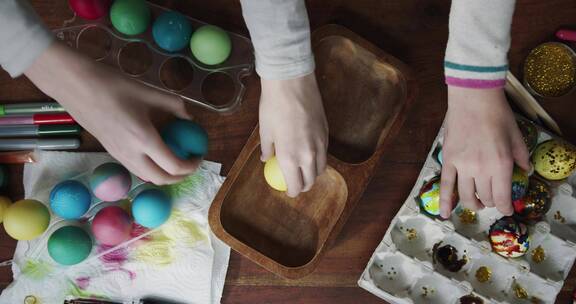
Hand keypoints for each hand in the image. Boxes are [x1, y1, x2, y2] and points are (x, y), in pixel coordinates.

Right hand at [25, 41, 197, 184]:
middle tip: (190, 162)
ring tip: (176, 159)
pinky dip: (151, 168)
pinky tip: (156, 152)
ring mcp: (119, 156)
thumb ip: (175, 106)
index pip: (174, 166)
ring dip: (165, 175)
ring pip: (147, 178)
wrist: (75, 85)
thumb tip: (189, 118)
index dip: (192, 165)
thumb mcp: (151, 92)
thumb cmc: (114, 85)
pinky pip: (136, 169)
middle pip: (162, 180)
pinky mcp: (110, 152)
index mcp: (144, 139)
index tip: (199, 154)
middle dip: (181, 177)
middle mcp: (131, 153)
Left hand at [259, 73, 328, 196]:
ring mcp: (320, 144)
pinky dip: (318, 159)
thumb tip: (266, 158)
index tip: (288, 191)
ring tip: (305, 171)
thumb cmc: (273, 106)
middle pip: (311, 180)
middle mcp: (308, 155)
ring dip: (313, 173)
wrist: (292, 82)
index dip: (292, 192)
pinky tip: (310, 154)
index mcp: (290, 158)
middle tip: (296, 184)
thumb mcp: (265, 130)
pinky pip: (324, 153)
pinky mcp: (326, 132)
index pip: (296, 185)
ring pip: (321, 168)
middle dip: (304, 185)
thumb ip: (268, 148)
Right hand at [440, 87, 530, 217]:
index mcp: (501, 165)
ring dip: (473, 203)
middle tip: (493, 196)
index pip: (502, 198)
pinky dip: (445, 202)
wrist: (474, 98)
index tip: (506, 208)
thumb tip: (525, 171)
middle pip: (485, 198)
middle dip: (491, 201)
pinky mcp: (448, 161)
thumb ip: (521, 157)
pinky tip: (445, 214)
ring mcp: (462, 166)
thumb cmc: (498, 115)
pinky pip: (445, 185)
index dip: (505, 208)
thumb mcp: (517, 136)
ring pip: (466, 196)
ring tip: (477, 203)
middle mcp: (481, 170)